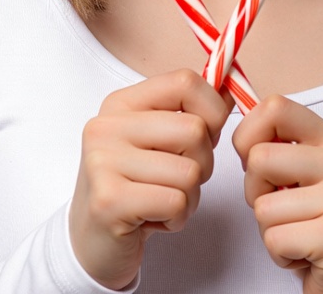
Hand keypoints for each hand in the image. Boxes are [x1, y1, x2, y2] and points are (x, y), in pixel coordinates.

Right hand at [69, 69, 231, 289]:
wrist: (91, 241)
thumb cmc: (134, 186)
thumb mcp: (158, 140)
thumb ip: (190, 113)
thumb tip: (231, 89)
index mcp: (121, 103)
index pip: (185, 82)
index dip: (213, 108)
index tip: (208, 133)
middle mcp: (107, 126)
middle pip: (194, 130)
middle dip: (203, 163)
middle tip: (179, 180)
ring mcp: (104, 162)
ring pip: (190, 172)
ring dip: (189, 197)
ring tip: (162, 202)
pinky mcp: (109, 201)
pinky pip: (176, 202)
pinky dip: (177, 218)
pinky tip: (153, 219)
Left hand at [233, 96, 322, 293]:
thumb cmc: (316, 220)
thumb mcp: (302, 172)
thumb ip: (276, 144)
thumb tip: (235, 128)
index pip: (275, 107)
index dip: (248, 134)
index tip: (254, 162)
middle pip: (259, 158)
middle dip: (255, 191)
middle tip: (282, 209)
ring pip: (263, 205)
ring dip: (269, 228)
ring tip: (298, 233)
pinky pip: (274, 238)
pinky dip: (279, 254)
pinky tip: (304, 254)